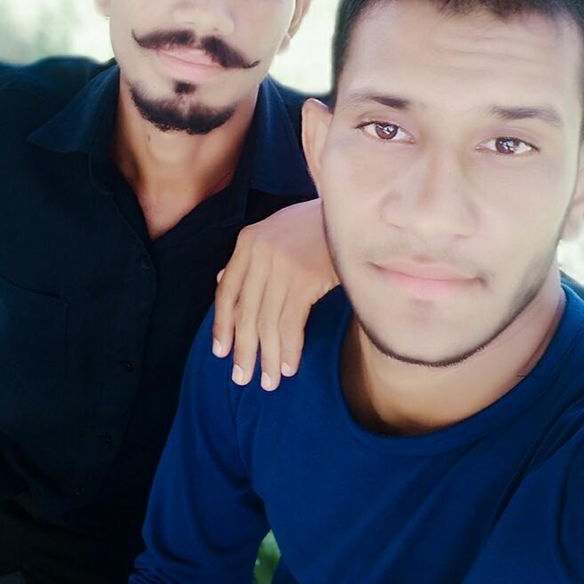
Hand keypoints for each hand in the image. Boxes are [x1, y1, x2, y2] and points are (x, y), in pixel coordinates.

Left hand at [211, 198, 337, 390]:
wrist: (353, 211)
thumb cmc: (316, 225)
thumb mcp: (275, 233)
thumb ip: (249, 258)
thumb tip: (221, 281)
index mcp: (247, 241)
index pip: (226, 291)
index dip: (222, 325)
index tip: (221, 353)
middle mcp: (259, 252)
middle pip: (245, 312)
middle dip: (244, 350)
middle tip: (242, 378)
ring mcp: (281, 265)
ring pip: (267, 322)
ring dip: (269, 357)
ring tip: (269, 381)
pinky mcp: (304, 277)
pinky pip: (290, 322)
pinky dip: (290, 348)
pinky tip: (290, 366)